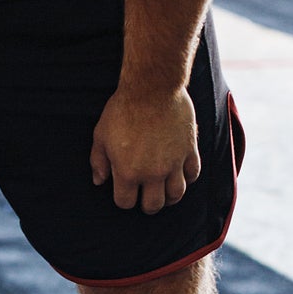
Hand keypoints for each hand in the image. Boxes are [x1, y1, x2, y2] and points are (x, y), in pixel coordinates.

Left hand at [91, 87, 200, 213]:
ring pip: (177, 194)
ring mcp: (173, 163)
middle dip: (147, 205)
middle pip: (153, 205)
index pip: (126, 202)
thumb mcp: (101, 135)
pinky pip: (193, 174)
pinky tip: (180, 174)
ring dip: (169, 197)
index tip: (125, 192)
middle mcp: (152, 173)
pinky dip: (187, 177)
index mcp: (128, 172)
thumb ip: (98, 161)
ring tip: (164, 192)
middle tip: (146, 198)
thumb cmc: (123, 110)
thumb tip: (99, 181)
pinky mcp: (189, 150)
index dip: (124, 200)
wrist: (152, 88)